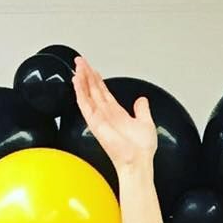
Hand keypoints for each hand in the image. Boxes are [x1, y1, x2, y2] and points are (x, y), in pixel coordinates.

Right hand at [71, 54, 157, 172]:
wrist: (138, 161)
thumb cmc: (141, 150)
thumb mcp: (146, 122)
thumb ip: (142, 110)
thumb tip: (142, 100)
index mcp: (117, 114)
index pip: (104, 92)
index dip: (97, 80)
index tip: (92, 69)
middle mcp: (106, 115)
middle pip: (93, 90)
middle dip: (87, 74)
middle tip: (80, 61)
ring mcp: (99, 118)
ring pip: (87, 94)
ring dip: (81, 79)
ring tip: (77, 66)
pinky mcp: (94, 121)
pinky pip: (84, 103)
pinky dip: (80, 91)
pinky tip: (76, 80)